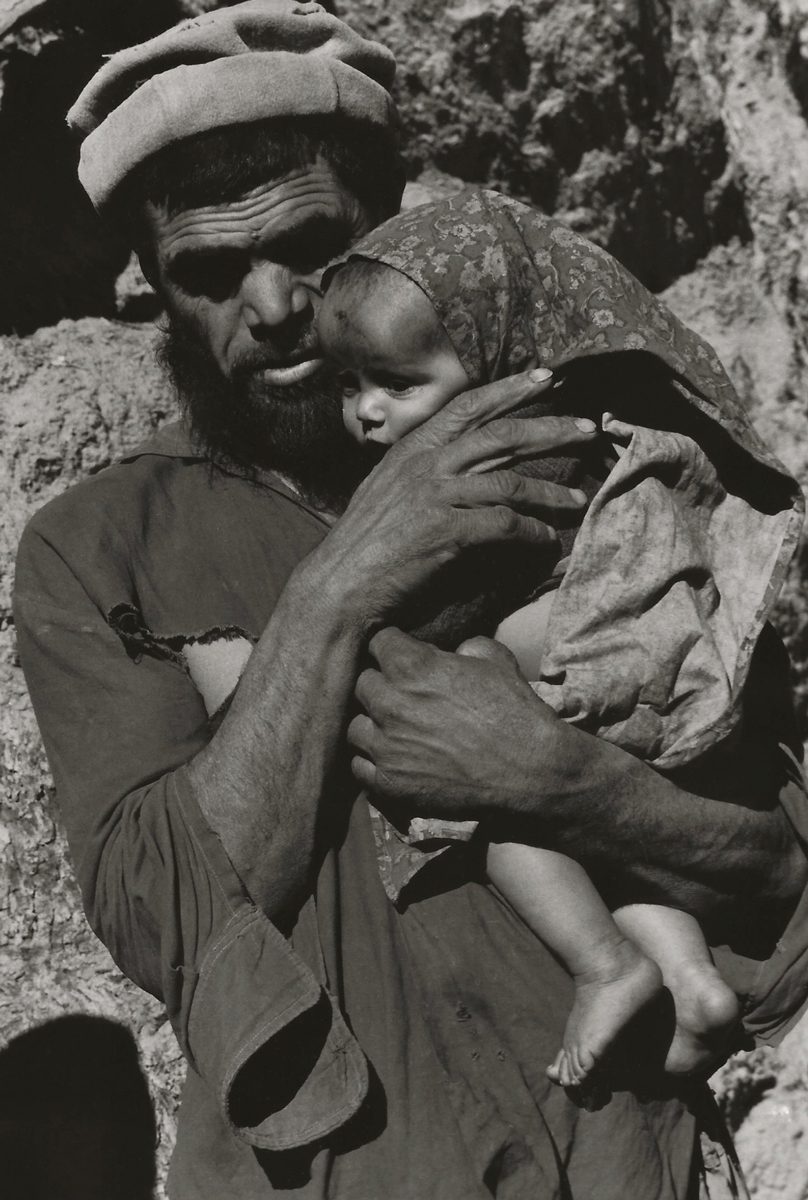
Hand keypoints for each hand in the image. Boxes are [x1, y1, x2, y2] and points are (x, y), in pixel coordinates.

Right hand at [303, 369, 596, 627]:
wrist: (339, 584)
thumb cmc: (363, 544)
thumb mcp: (386, 489)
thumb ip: (420, 469)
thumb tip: (457, 463)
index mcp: (412, 449)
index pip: (468, 406)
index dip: (510, 390)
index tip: (547, 378)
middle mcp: (425, 465)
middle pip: (501, 436)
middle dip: (551, 429)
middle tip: (588, 429)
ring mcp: (434, 496)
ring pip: (510, 483)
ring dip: (551, 494)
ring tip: (579, 500)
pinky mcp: (445, 532)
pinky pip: (504, 525)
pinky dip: (531, 532)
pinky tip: (546, 540)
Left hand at [348, 628, 579, 818]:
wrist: (528, 771)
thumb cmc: (514, 711)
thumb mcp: (495, 659)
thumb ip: (463, 646)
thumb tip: (452, 650)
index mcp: (412, 666)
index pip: (378, 643)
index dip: (393, 648)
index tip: (402, 657)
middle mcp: (390, 703)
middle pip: (363, 684)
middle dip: (381, 685)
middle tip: (403, 697)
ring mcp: (386, 746)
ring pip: (355, 727)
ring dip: (373, 726)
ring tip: (396, 732)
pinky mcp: (389, 782)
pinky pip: (359, 767)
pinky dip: (373, 763)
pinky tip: (394, 760)